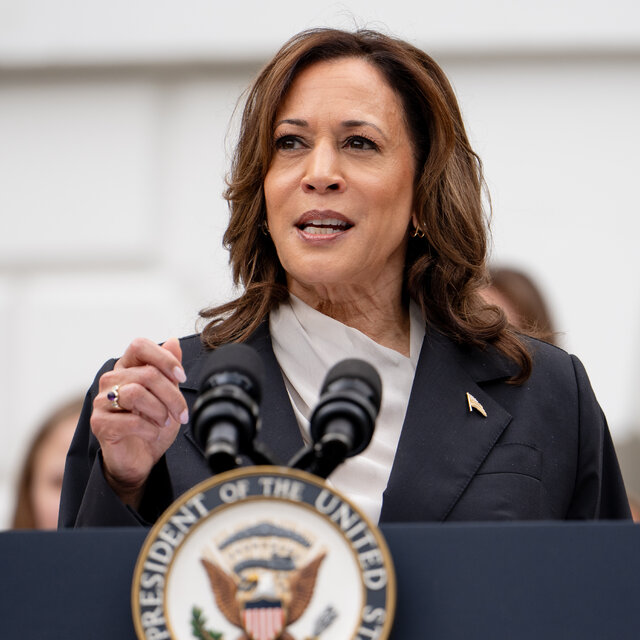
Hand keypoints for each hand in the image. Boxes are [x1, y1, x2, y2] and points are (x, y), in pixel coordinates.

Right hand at [90, 337, 188, 507]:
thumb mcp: (169, 395)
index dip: (163, 358)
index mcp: (127, 367)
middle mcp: (111, 380)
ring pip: (136, 393)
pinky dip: (149, 428)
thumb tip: (173, 341)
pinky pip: (129, 420)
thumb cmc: (154, 423)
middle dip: (172, 395)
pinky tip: (153, 433)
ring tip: (165, 422)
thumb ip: (169, 369)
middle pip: (146, 374)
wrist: (142, 458)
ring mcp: (102, 401)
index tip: (181, 376)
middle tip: (182, 413)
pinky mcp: (98, 423)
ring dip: (160, 411)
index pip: (139, 345)